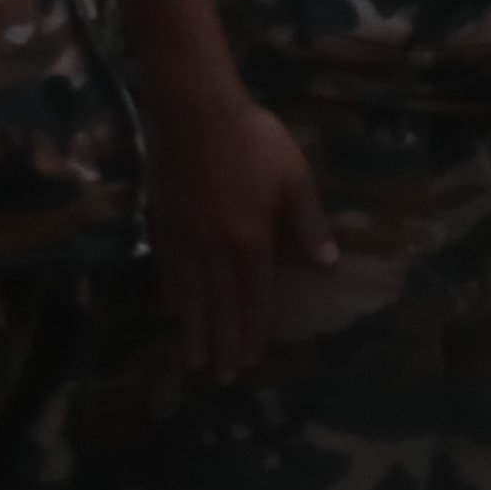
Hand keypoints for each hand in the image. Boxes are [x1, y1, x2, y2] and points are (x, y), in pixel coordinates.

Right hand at [151, 87, 337, 376]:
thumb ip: (309, 224)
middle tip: (222, 376)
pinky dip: (168, 296)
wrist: (195, 113)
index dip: (255, 329)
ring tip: (193, 360)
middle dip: (222, 343)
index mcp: (251, 240)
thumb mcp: (295, 178)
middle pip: (219, 305)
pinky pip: (166, 271)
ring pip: (189, 296)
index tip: (253, 358)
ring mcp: (184, 238)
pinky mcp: (163, 224)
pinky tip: (167, 313)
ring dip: (193, 331)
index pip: (254, 296)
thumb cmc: (254, 141)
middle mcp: (214, 248)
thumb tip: (327, 265)